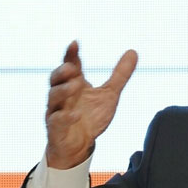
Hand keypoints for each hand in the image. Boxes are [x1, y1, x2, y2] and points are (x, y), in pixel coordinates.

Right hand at [45, 41, 137, 168]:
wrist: (80, 144)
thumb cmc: (91, 116)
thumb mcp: (110, 94)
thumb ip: (120, 74)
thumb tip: (133, 51)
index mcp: (74, 83)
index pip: (70, 65)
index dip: (71, 54)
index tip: (75, 43)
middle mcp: (63, 95)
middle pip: (55, 79)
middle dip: (62, 71)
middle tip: (72, 67)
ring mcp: (57, 110)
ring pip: (53, 97)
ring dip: (63, 90)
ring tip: (76, 85)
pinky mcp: (56, 128)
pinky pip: (57, 120)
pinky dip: (65, 117)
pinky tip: (76, 115)